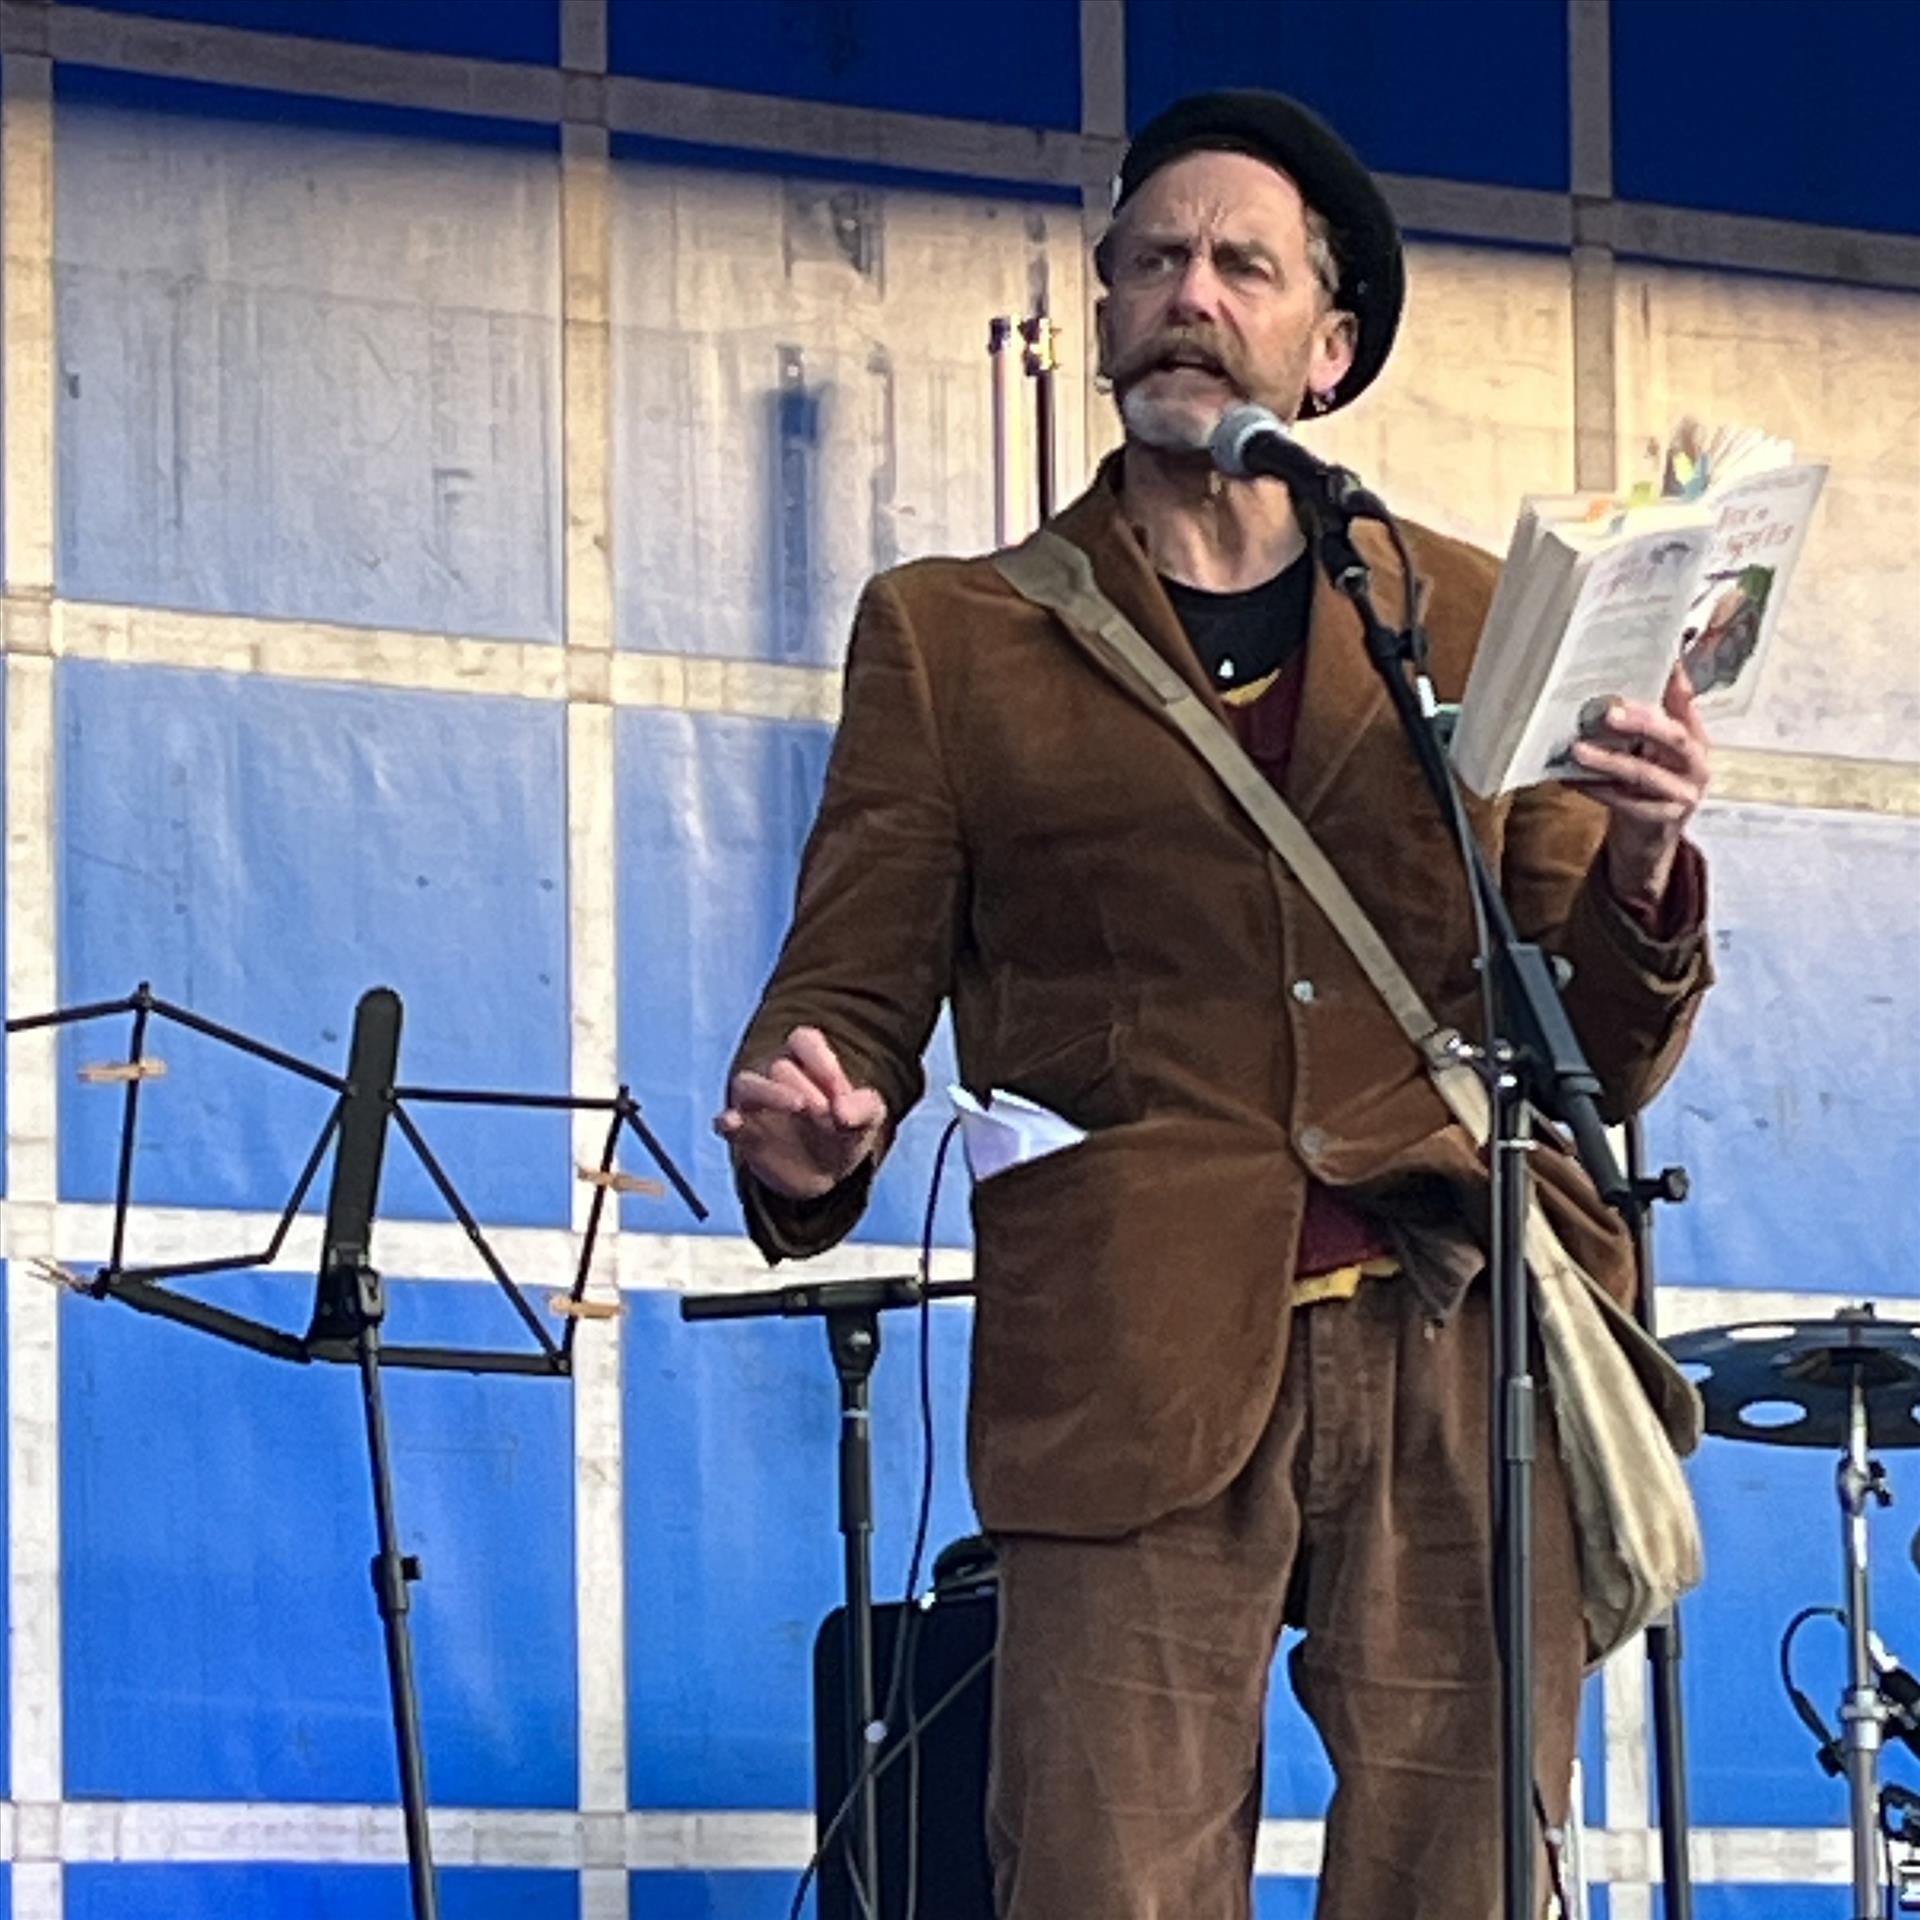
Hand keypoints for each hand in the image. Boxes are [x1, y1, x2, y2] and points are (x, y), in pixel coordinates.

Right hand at [713, 1025, 887, 1201]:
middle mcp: (776, 1077)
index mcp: (806, 1061)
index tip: (840, 1090)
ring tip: (798, 1106)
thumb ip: (864, 1108)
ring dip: (770, 1092)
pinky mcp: (742, 1133)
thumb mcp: (867, 1119)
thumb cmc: (844, 1131)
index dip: (821, 1059)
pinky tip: (733, 1123)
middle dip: (805, 1086)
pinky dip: (727, 1120)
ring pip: (746, 1083)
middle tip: (825, 1111)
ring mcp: (755, 1104)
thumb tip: (843, 1111)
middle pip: (781, 1066)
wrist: (825, 1175)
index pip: (803, 1041)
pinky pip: (724, 1120)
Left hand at [1570, 665, 1711, 912]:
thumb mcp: (1653, 751)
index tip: (1663, 660)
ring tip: (1578, 750)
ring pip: (1644, 773)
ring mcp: (1683, 795)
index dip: (1677, 684)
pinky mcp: (1662, 820)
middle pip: (1673, 738)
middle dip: (1641, 722)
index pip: (1688, 706)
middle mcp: (1696, 765)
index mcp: (1695, 740)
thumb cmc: (1646, 786)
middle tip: (1609, 711)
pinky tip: (1571, 779)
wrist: (1648, 840)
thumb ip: (1648, 719)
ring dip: (1608, 761)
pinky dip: (1596, 789)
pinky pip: (1625, 802)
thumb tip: (1626, 680)